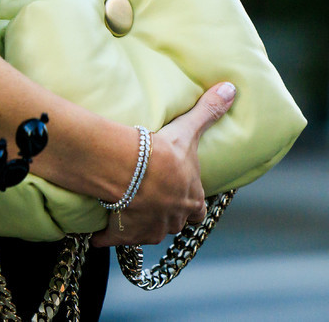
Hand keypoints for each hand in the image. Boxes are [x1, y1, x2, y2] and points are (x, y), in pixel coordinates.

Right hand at [90, 81, 235, 247]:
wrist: (131, 169)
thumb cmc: (165, 153)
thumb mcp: (188, 131)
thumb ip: (209, 111)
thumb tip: (231, 89)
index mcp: (191, 200)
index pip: (199, 211)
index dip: (192, 204)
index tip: (183, 196)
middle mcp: (173, 220)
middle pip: (174, 223)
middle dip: (166, 214)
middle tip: (155, 200)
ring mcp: (149, 230)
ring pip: (148, 232)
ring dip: (140, 224)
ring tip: (128, 210)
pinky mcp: (123, 234)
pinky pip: (112, 240)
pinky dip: (105, 236)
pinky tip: (98, 231)